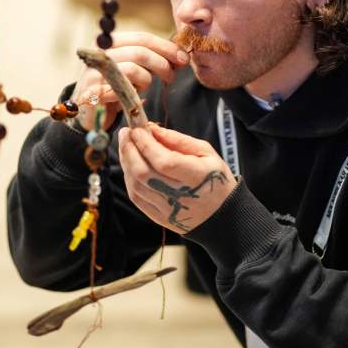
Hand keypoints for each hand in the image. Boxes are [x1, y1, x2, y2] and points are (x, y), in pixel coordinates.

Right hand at [71, 32, 188, 130]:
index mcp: (110, 42)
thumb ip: (151, 59)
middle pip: (140, 52)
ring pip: (132, 69)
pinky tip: (132, 98)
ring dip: (147, 80)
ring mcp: (94, 72)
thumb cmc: (115, 88)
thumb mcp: (133, 68)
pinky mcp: (92, 92)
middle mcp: (99, 53)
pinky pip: (121, 90)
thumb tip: (180, 56)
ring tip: (146, 87)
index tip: (183, 58)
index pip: (142, 37)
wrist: (88, 112)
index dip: (166, 47)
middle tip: (172, 76)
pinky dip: (133, 94)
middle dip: (162, 63)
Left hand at [118, 123, 235, 233]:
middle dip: (129, 149)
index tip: (137, 129)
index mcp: (196, 177)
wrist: (222, 214)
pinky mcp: (159, 218)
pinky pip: (136, 197)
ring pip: (136, 185)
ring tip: (126, 146)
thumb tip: (153, 129)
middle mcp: (180, 196)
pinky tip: (130, 165)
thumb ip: (179, 140)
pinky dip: (129, 179)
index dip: (145, 144)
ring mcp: (168, 209)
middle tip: (125, 133)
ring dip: (126, 163)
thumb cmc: (214, 178)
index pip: (163, 161)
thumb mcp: (206, 153)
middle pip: (144, 173)